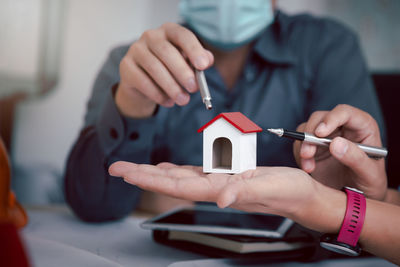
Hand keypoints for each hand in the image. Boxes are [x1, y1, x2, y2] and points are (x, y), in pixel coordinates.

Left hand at [109, 162, 344, 232]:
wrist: (301, 195)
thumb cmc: (289, 192)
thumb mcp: (270, 189)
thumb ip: (245, 193)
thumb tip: (222, 198)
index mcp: (219, 189)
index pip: (176, 184)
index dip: (149, 178)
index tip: (124, 172)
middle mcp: (213, 187)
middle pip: (170, 181)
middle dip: (142, 174)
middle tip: (116, 167)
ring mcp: (218, 182)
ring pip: (179, 176)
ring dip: (155, 171)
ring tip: (134, 167)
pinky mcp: (226, 176)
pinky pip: (194, 172)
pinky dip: (177, 169)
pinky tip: (168, 167)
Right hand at [115, 23, 213, 117]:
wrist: (144, 84)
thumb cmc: (170, 70)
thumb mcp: (187, 65)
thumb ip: (198, 62)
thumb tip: (207, 60)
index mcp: (169, 31)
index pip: (183, 35)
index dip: (194, 50)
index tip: (203, 66)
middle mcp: (151, 36)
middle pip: (167, 52)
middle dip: (182, 72)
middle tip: (194, 89)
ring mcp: (136, 50)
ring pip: (154, 68)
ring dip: (171, 87)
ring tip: (183, 100)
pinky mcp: (126, 66)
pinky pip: (142, 81)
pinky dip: (158, 94)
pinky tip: (168, 102)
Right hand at [293, 104, 386, 199]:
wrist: (357, 199)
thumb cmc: (370, 183)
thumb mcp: (369, 174)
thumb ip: (356, 158)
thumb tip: (335, 143)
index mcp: (362, 127)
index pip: (345, 113)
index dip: (331, 119)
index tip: (320, 133)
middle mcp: (343, 127)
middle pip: (320, 118)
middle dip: (310, 134)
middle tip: (307, 153)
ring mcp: (327, 136)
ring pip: (306, 129)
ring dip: (303, 147)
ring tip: (309, 167)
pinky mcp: (314, 147)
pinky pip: (300, 143)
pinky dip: (300, 156)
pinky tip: (309, 168)